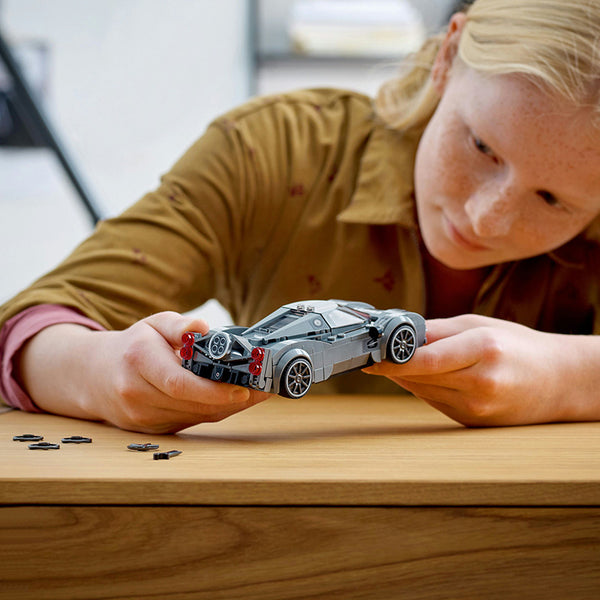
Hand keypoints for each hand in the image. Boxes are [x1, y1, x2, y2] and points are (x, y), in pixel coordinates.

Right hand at [19, 312, 272, 432]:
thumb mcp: (154, 324)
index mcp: (137, 361)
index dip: (214, 390)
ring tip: (256, 393)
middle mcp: (136, 393)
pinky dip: (213, 413)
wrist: (94, 375)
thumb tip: (203, 329)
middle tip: (264, 389)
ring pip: (195, 418)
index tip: (244, 388)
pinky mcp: (150, 430)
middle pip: (192, 405)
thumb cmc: (132, 345)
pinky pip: (189, 423)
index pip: (179, 383)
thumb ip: (180, 326)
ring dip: (228, 408)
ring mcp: (141, 417)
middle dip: (233, 400)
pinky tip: (232, 401)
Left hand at [363, 315, 592, 426]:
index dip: (390, 360)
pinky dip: (423, 388)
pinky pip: (434, 402)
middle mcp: (480, 383)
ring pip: (422, 392)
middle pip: (418, 378)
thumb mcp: (480, 325)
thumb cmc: (519, 346)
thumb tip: (398, 333)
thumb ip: (437, 330)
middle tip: (376, 353)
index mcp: (483, 351)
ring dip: (405, 377)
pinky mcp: (472, 422)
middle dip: (393, 366)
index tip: (369, 356)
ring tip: (401, 360)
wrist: (559, 382)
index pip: (424, 360)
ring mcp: (477, 408)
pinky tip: (427, 376)